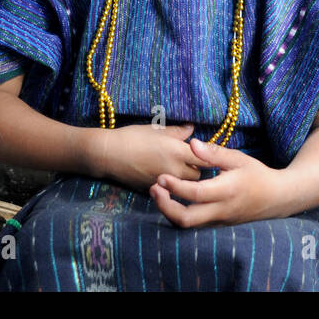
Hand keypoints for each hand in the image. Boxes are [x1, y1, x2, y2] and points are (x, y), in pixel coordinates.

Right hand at [93, 123, 213, 192]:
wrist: (109, 155)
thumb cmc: (132, 137)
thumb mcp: (156, 129)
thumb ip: (178, 131)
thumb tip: (192, 129)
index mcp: (177, 151)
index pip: (205, 157)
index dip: (209, 155)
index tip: (209, 153)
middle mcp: (175, 169)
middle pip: (199, 175)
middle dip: (198, 169)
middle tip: (193, 160)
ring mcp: (165, 182)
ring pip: (186, 185)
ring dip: (187, 179)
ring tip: (181, 169)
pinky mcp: (155, 190)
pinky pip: (171, 190)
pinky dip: (173, 185)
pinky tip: (167, 176)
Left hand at [151, 137, 285, 227]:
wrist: (276, 198)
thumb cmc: (257, 174)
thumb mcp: (238, 159)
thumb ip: (213, 153)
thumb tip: (192, 143)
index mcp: (226, 191)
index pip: (196, 194)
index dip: (175, 187)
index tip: (160, 177)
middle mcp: (220, 210)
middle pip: (186, 219)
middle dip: (165, 206)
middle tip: (154, 188)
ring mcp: (218, 221)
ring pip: (188, 225)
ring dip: (169, 211)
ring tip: (158, 193)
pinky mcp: (217, 225)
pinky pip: (194, 224)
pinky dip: (179, 214)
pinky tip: (171, 199)